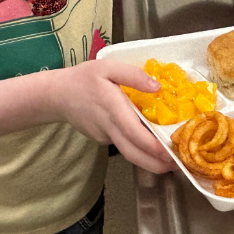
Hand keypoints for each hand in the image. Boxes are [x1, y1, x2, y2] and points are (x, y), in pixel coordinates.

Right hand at [54, 59, 171, 174]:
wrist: (56, 94)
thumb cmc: (83, 78)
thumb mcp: (108, 66)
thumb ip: (133, 75)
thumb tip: (157, 87)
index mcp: (112, 108)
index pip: (134, 133)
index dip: (153, 146)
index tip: (170, 152)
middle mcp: (108, 126)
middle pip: (132, 153)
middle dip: (155, 164)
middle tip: (176, 166)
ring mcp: (104, 136)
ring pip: (128, 152)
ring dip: (149, 161)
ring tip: (169, 161)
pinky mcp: (101, 139)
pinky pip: (121, 145)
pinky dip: (136, 148)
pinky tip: (148, 144)